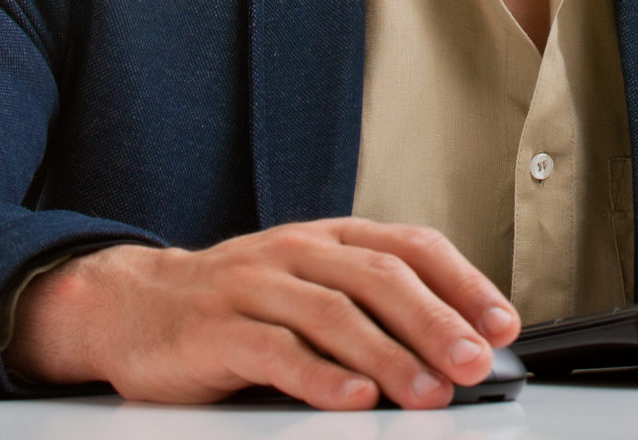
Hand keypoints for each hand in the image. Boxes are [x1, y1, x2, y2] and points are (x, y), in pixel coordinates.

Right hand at [4, 219, 519, 409]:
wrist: (134, 304)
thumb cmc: (240, 301)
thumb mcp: (310, 284)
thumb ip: (372, 304)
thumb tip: (456, 343)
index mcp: (331, 238)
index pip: (412, 246)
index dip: (464, 283)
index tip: (503, 323)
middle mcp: (297, 252)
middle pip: (381, 278)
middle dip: (437, 322)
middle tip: (475, 361)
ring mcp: (254, 287)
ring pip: (335, 314)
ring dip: (389, 356)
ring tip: (427, 391)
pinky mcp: (216, 332)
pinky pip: (275, 351)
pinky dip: (319, 376)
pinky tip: (352, 399)